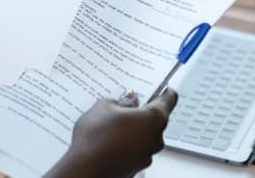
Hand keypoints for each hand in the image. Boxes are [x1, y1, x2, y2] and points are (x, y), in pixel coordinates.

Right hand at [46, 89, 177, 177]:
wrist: (85, 168)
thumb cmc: (96, 138)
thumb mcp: (104, 106)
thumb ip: (121, 100)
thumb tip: (128, 100)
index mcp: (154, 119)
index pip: (169, 99)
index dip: (163, 89)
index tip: (158, 86)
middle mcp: (156, 138)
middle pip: (156, 118)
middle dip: (141, 110)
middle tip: (124, 103)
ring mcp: (147, 155)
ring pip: (145, 135)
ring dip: (133, 127)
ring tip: (110, 123)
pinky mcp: (136, 166)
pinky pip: (135, 148)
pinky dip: (126, 142)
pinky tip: (108, 138)